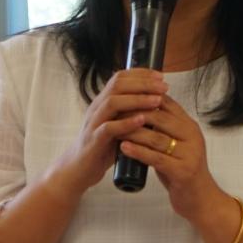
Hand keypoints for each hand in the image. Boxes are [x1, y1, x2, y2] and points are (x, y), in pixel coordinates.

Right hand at [56, 69, 166, 195]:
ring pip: (112, 102)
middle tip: (164, 87)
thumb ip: (130, 112)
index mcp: (103, 102)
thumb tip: (156, 100)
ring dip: (137, 100)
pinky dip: (126, 123)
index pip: (120, 78)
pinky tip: (142, 120)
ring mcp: (94, 123)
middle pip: (117, 85)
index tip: (161, 76)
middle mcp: (97, 108)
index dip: (141, 74)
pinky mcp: (94, 140)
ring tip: (157, 101)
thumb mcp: (117, 124)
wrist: (79, 169)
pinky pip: (109, 128)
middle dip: (143, 83)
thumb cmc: (102, 146)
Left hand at [120, 88, 229, 230]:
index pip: (167, 103)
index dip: (144, 97)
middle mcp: (192, 137)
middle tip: (114, 112)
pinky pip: (157, 158)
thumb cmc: (182, 171)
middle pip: (161, 117)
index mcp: (190, 127)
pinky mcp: (183, 172)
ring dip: (133, 132)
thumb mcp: (176, 145)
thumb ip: (163, 129)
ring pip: (157, 138)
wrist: (201, 199)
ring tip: (114, 129)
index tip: (123, 96)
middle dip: (135, 113)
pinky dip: (138, 152)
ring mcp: (189, 154)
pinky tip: (124, 147)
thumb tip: (138, 111)